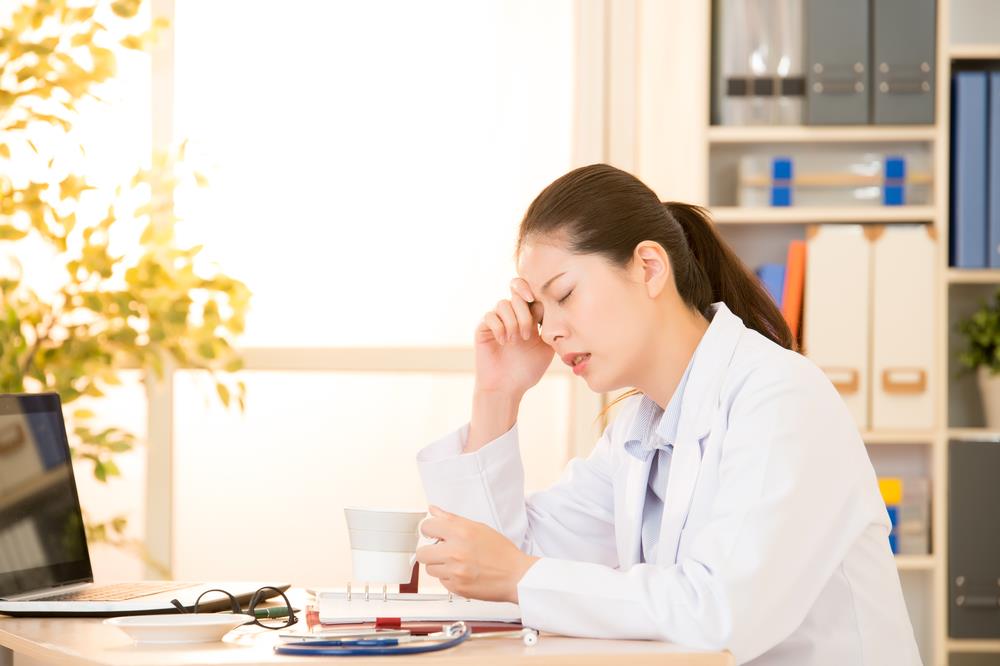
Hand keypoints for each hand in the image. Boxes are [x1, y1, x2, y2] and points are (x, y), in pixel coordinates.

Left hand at [415, 505, 538, 602]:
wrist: (516, 575)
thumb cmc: (501, 552)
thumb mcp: (478, 528)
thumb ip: (451, 519)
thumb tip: (433, 510)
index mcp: (461, 532)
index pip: (427, 527)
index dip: (429, 530)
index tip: (433, 533)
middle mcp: (455, 552)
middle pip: (422, 553)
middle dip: (430, 551)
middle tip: (442, 551)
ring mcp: (455, 572)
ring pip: (429, 569)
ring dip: (439, 566)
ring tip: (456, 563)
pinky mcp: (457, 588)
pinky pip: (441, 581)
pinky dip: (449, 578)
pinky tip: (462, 573)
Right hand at [473, 278, 553, 397]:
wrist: (506, 388)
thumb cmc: (527, 370)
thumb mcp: (546, 348)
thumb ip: (551, 328)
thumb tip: (558, 308)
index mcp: (530, 317)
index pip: (531, 292)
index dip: (535, 292)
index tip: (538, 308)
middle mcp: (513, 315)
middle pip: (518, 294)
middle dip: (524, 314)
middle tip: (526, 336)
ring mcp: (497, 320)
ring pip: (503, 303)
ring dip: (512, 322)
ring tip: (514, 342)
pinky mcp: (483, 327)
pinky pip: (490, 316)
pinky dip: (499, 328)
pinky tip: (503, 342)